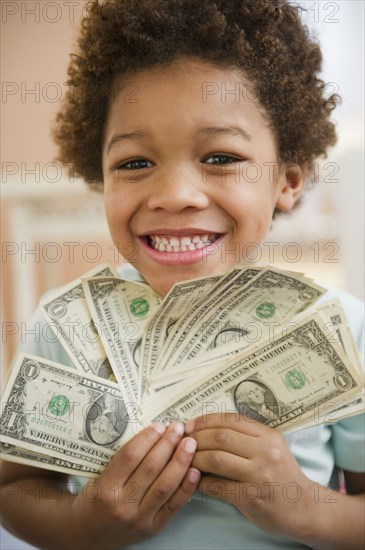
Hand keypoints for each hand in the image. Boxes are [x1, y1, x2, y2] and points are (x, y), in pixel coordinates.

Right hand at [70, 422, 199, 549]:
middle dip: (167, 444)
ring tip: (190, 443)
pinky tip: (195, 471)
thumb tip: (153, 434)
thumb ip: (122, 460)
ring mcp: (139, 519)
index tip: (159, 425)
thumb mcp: (98, 477)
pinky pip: (173, 506)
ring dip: (180, 461)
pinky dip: (186, 488)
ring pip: (165, 486)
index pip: (130, 457)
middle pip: (150, 468)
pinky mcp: (153, 529)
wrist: (89, 536)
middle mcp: (123, 505)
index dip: (147, 438)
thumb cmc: (95, 499)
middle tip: (177, 428)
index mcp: (106, 488)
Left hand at [185, 413, 313, 538]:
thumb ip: (248, 436)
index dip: (206, 420)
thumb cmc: (283, 475)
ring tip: (186, 461)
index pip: (231, 420)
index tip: (190, 425)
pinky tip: (196, 482)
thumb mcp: (272, 447)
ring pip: (216, 459)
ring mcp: (259, 475)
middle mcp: (265, 452)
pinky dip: (202, 483)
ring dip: (196, 459)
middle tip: (183, 442)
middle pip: (220, 436)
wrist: (305, 508)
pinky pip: (218, 487)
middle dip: (196, 438)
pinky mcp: (251, 497)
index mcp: (268, 436)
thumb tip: (209, 427)